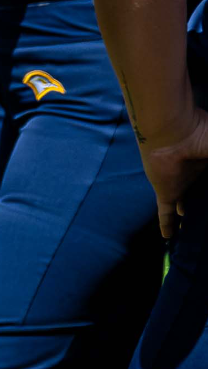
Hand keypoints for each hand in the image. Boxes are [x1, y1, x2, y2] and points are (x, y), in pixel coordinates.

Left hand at [138, 106, 207, 238]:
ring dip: (187, 214)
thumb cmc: (204, 135)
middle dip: (204, 204)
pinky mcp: (165, 190)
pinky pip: (165, 212)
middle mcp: (194, 172)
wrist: (172, 131)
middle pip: (200, 192)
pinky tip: (167, 237)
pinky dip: (166, 224)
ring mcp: (179, 182)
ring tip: (192, 229)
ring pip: (183, 203)